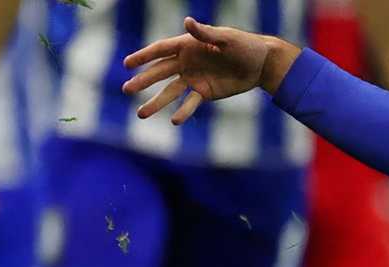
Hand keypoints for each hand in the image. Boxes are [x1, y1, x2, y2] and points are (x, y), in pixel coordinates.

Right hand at [122, 17, 299, 123]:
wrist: (261, 64)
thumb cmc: (244, 46)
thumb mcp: (226, 38)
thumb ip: (205, 33)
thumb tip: (187, 22)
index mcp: (188, 45)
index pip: (160, 50)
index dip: (143, 56)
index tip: (127, 64)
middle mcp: (186, 62)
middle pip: (160, 72)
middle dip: (143, 81)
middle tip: (127, 89)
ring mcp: (194, 78)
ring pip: (170, 91)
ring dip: (156, 102)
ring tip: (141, 114)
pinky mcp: (205, 92)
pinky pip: (190, 103)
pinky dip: (182, 112)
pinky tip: (174, 121)